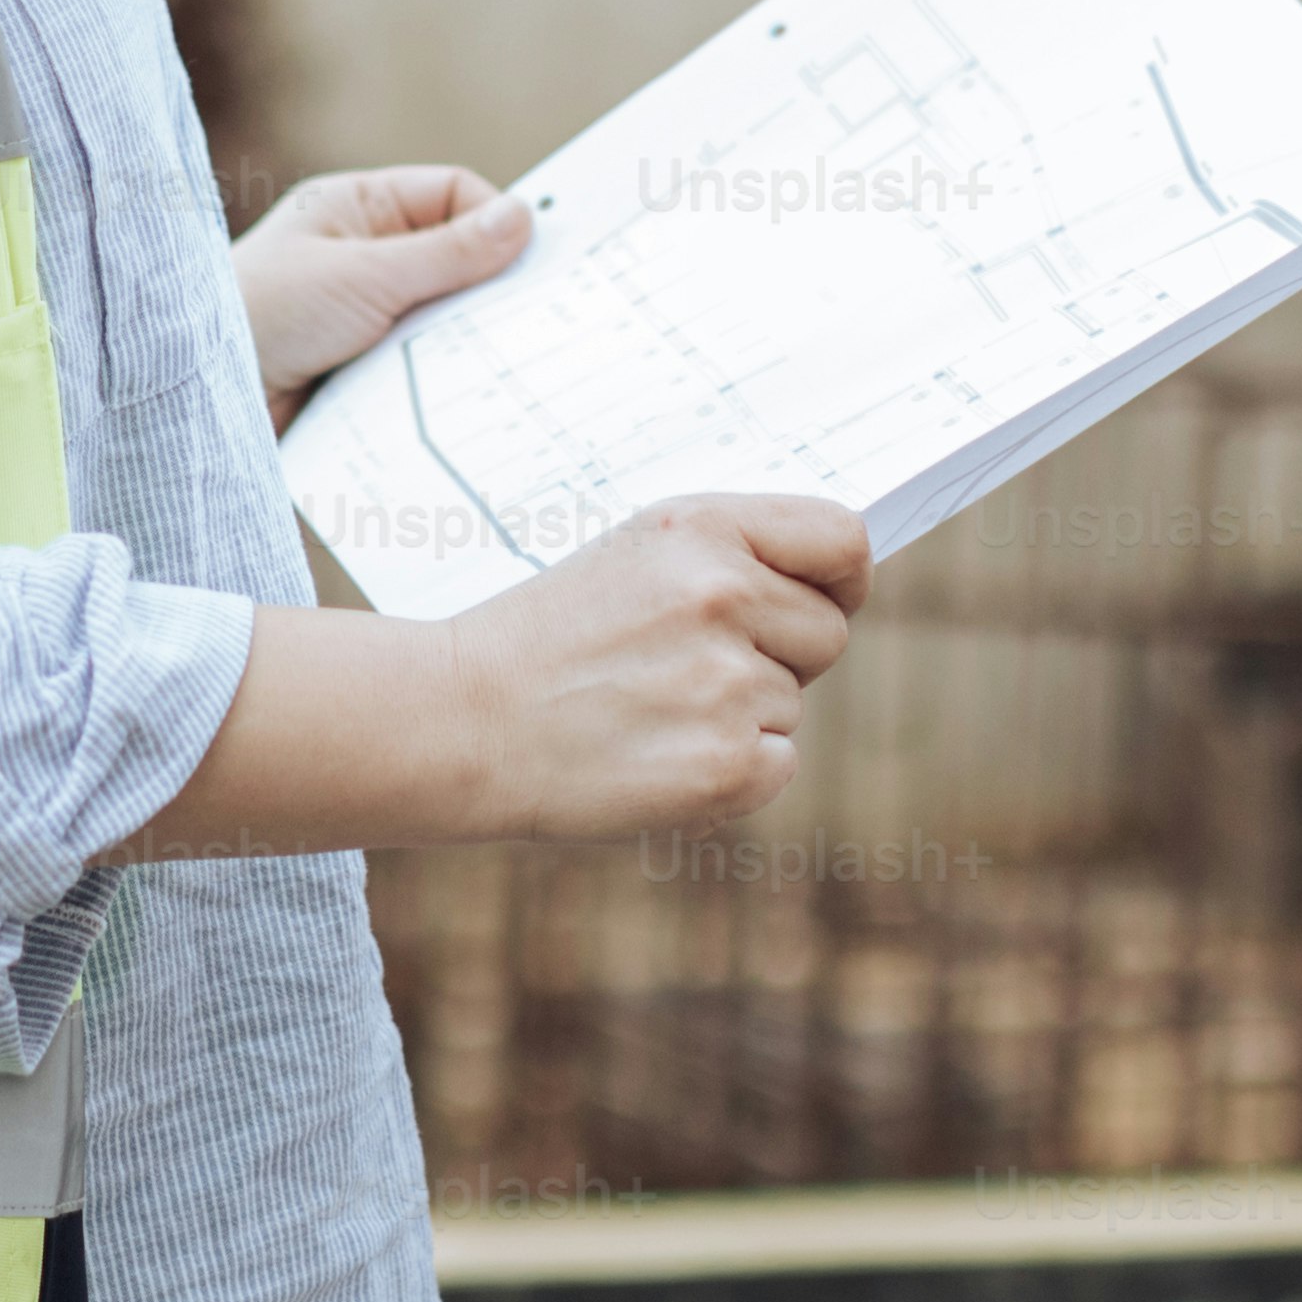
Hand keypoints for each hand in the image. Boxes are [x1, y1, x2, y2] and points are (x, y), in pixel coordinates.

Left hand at [232, 162, 533, 427]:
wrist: (198, 399)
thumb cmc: (265, 312)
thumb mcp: (365, 275)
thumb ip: (446, 253)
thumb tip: (522, 219)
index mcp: (358, 208)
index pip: (452, 196)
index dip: (495, 221)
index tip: (534, 262)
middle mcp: (363, 255)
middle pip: (454, 259)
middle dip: (489, 286)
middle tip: (540, 317)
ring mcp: (363, 313)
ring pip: (442, 317)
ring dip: (466, 339)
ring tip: (508, 362)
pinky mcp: (361, 369)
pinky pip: (420, 365)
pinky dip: (442, 377)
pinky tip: (470, 396)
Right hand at [428, 493, 866, 843]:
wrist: (460, 721)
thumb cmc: (547, 638)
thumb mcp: (632, 555)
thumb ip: (730, 555)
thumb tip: (834, 584)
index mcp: (702, 529)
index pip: (840, 539)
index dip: (842, 577)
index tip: (826, 597)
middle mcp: (723, 596)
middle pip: (827, 633)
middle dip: (779, 655)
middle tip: (686, 668)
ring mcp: (729, 685)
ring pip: (791, 704)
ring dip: (739, 716)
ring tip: (647, 710)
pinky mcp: (727, 766)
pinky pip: (777, 765)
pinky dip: (730, 771)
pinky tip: (656, 755)